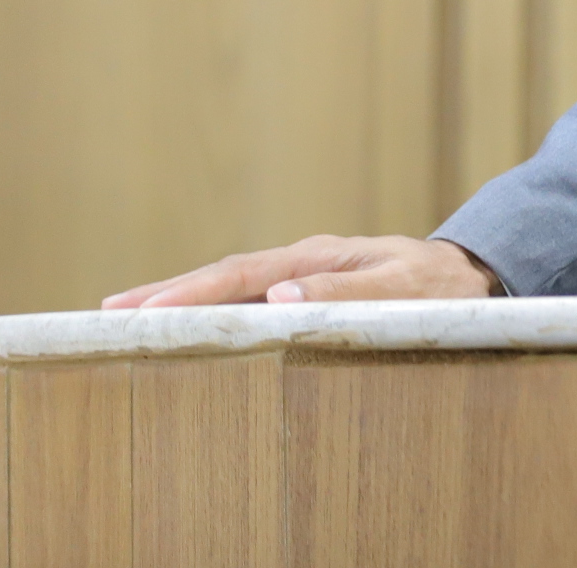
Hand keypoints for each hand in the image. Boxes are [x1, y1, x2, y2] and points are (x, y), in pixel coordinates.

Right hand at [103, 234, 500, 308]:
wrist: (466, 277)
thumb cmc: (437, 288)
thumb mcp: (402, 289)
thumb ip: (347, 294)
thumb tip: (279, 296)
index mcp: (318, 256)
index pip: (243, 275)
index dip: (193, 293)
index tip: (148, 311)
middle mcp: (302, 261)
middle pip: (224, 275)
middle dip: (167, 293)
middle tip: (110, 313)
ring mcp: (301, 272)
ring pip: (230, 284)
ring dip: (181, 298)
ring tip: (127, 315)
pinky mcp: (305, 287)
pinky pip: (248, 296)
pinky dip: (210, 306)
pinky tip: (183, 320)